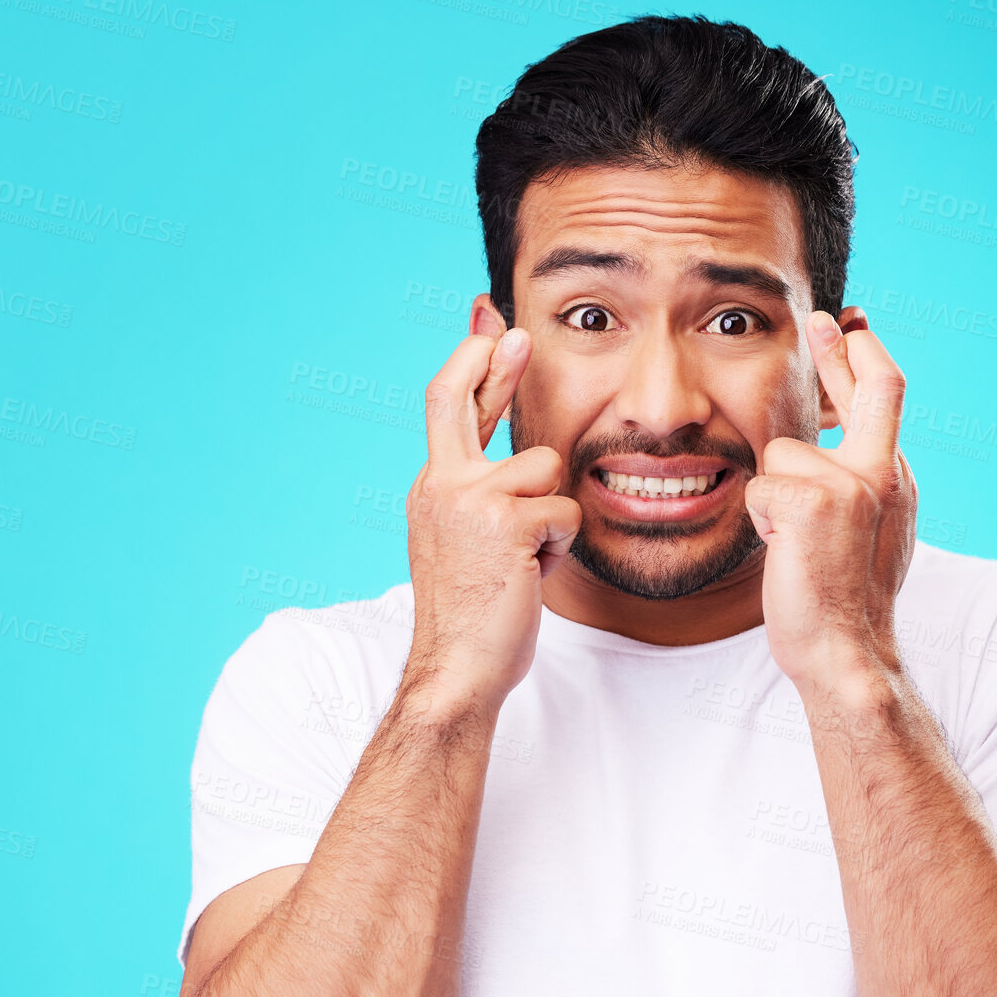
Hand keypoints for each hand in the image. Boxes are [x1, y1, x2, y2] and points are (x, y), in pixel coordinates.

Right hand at [399, 319, 582, 719]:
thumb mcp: (467, 544)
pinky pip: (564, 512)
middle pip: (461, 397)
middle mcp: (440, 484)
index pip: (447, 407)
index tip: (489, 325)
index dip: (471, 363)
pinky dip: (561, 547)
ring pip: (546, 467)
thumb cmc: (473, 617)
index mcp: (432, 488)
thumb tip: (520, 464)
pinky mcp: (503, 522)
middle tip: (520, 333)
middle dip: (494, 360)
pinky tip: (533, 575)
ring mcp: (468, 500)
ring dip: (552, 514)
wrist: (455, 670)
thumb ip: (482, 497)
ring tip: (528, 558)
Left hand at [743, 312, 916, 693]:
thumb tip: (844, 445)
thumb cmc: (846, 600)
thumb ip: (862, 484)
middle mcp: (884, 472)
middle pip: (869, 386)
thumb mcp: (870, 532)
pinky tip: (783, 552)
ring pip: (784, 451)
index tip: (848, 326)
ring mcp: (852, 484)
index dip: (864, 358)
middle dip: (838, 347)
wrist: (847, 651)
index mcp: (896, 479)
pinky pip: (761, 487)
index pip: (887, 398)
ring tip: (793, 543)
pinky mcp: (813, 501)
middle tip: (816, 319)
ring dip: (774, 492)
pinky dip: (760, 520)